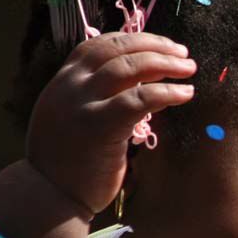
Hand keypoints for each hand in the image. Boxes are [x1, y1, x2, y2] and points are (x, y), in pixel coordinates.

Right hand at [25, 31, 196, 216]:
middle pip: (118, 49)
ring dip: (164, 63)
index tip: (160, 46)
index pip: (98, 45)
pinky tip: (185, 93)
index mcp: (63, 82)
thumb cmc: (67, 163)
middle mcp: (70, 86)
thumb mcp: (72, 119)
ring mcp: (83, 104)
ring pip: (130, 67)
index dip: (133, 41)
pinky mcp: (101, 125)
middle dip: (154, 46)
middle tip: (182, 54)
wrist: (48, 197)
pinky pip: (140, 99)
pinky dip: (166, 92)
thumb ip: (94, 98)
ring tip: (188, 69)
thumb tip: (136, 84)